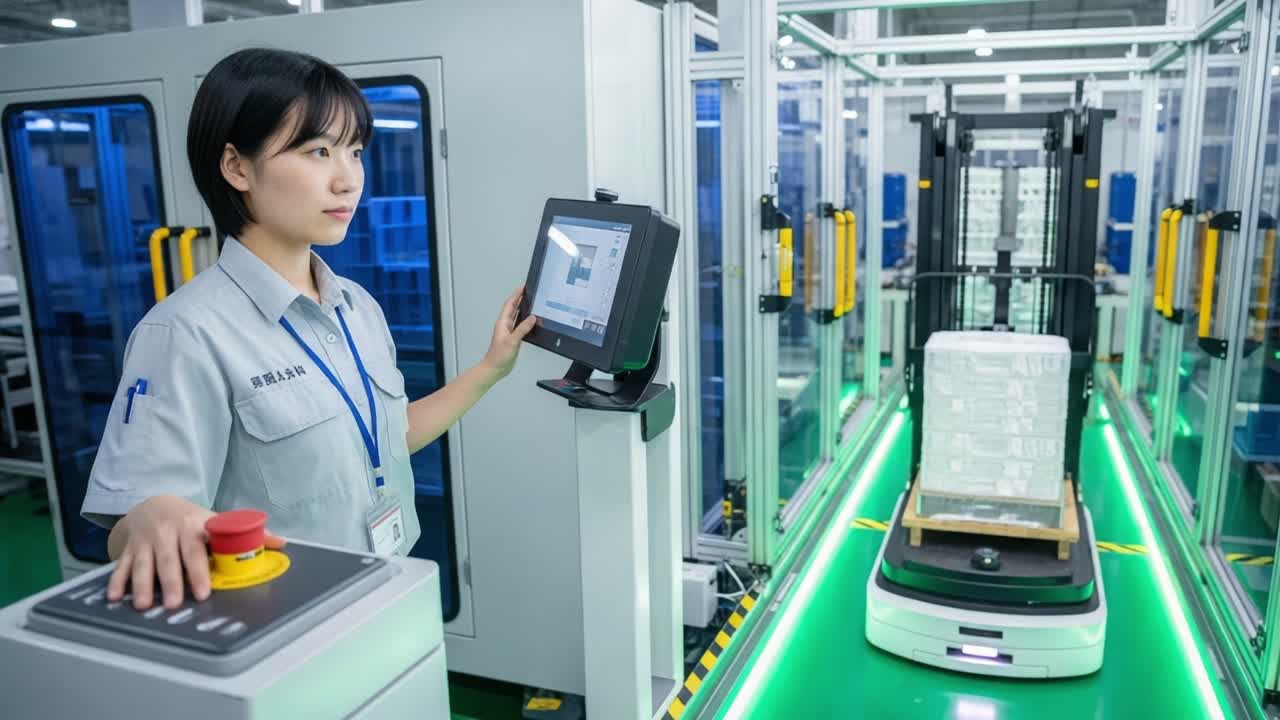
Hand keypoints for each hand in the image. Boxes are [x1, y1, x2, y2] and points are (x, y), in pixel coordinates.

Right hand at [107, 496, 284, 609]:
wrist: (154, 502)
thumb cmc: (193, 519)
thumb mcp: (218, 521)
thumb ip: (248, 534)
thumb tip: (282, 543)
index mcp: (195, 525)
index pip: (199, 549)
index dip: (201, 570)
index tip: (205, 591)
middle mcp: (169, 531)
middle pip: (170, 559)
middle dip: (173, 581)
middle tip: (175, 604)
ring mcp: (147, 539)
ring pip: (144, 563)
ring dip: (143, 584)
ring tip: (144, 605)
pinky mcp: (130, 547)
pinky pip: (122, 565)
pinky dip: (117, 581)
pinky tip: (115, 598)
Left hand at [482, 286, 536, 379]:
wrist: (495, 368)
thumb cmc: (499, 355)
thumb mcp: (512, 341)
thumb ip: (522, 329)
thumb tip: (532, 318)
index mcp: (503, 323)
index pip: (510, 305)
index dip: (516, 295)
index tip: (523, 288)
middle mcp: (505, 325)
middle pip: (513, 308)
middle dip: (520, 299)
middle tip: (529, 292)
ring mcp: (509, 331)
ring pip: (516, 316)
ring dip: (523, 309)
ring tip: (531, 302)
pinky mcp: (513, 338)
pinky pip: (520, 325)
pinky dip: (525, 321)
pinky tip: (531, 320)